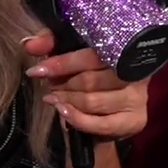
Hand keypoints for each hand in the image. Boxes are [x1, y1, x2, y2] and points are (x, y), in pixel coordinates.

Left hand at [24, 31, 148, 139]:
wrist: (109, 111)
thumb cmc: (89, 74)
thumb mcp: (71, 53)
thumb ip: (51, 43)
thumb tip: (29, 44)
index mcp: (125, 48)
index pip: (91, 55)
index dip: (62, 63)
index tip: (37, 70)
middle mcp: (137, 72)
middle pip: (91, 80)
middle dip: (63, 84)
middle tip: (48, 85)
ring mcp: (138, 97)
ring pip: (93, 101)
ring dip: (67, 101)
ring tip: (52, 98)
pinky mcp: (135, 120)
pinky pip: (102, 123)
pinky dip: (78, 119)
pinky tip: (63, 112)